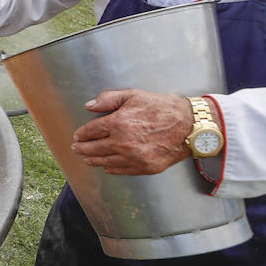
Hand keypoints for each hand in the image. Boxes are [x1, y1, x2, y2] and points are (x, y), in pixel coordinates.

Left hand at [70, 90, 193, 175]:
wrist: (188, 125)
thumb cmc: (162, 108)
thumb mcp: (133, 95)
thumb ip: (109, 99)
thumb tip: (89, 105)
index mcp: (118, 123)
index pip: (91, 131)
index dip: (81, 134)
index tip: (77, 136)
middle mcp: (123, 142)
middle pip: (94, 149)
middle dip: (82, 149)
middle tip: (76, 148)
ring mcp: (134, 157)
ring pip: (105, 161)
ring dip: (93, 160)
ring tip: (86, 158)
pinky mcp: (144, 167)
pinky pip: (121, 170)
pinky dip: (110, 168)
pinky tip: (106, 166)